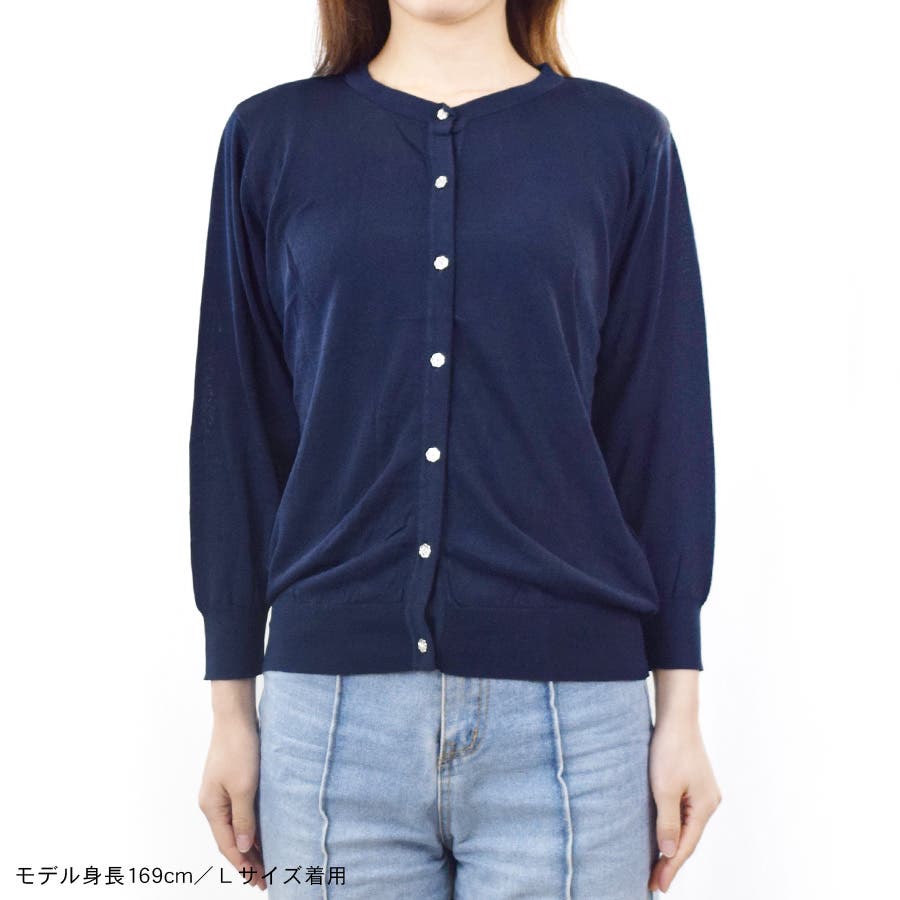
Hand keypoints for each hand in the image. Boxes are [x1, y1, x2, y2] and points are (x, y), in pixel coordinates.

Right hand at [198, 680, 266, 890]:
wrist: (235, 716)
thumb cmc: (239, 748)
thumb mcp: (244, 786)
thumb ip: (244, 818)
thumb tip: (244, 846)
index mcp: (211, 807)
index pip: (228, 845)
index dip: (244, 865)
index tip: (259, 881)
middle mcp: (212, 803)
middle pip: (230, 839)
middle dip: (247, 860)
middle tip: (265, 879)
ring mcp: (220, 793)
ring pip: (235, 827)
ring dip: (249, 845)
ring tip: (266, 862)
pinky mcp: (230, 782)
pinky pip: (239, 813)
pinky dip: (249, 826)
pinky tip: (262, 833)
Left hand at [647, 709, 720, 892]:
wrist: (676, 716)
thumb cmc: (669, 748)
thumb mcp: (664, 788)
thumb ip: (667, 822)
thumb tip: (670, 853)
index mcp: (705, 806)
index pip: (686, 846)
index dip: (671, 867)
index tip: (658, 886)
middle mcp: (709, 802)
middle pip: (689, 839)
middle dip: (671, 861)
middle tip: (654, 882)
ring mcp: (703, 792)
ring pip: (687, 827)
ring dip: (673, 845)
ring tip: (657, 865)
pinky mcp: (694, 783)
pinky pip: (684, 813)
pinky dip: (675, 828)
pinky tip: (665, 835)